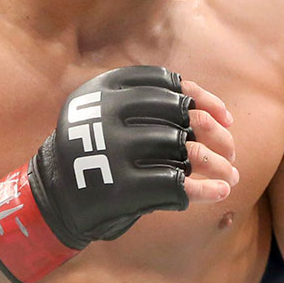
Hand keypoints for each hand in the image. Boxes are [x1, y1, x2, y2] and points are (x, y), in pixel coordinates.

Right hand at [0, 66, 237, 282]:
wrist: (52, 199)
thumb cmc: (94, 154)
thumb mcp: (109, 116)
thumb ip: (153, 109)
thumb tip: (220, 118)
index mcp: (104, 88)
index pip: (168, 83)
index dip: (204, 98)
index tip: (225, 119)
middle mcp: (107, 114)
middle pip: (182, 116)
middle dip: (216, 135)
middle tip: (231, 151)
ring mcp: (112, 151)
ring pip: (185, 151)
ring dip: (217, 164)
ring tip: (231, 174)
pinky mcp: (119, 189)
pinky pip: (176, 186)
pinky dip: (204, 190)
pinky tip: (219, 193)